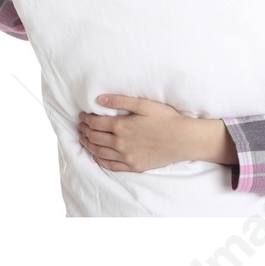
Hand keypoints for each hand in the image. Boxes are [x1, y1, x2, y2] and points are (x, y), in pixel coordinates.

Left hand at [79, 95, 232, 172]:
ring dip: (88, 145)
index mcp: (121, 126)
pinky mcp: (134, 166)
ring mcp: (127, 157)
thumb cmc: (166, 119)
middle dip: (84, 131)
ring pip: (99, 152)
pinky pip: (111, 166)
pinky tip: (96, 156)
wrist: (183, 139)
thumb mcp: (144, 104)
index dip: (86, 118)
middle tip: (81, 126)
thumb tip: (99, 99)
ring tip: (84, 139)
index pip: (95, 123)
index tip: (82, 115)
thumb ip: (120, 101)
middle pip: (94, 138)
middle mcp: (120, 144)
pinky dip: (100, 161)